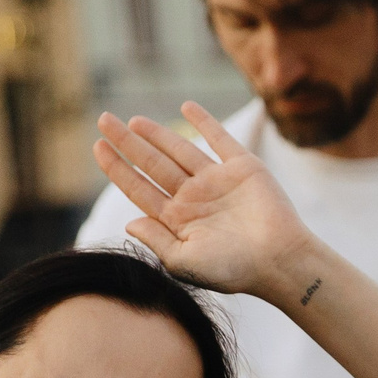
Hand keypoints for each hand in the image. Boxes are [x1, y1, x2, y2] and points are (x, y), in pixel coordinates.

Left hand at [94, 104, 319, 300]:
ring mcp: (217, 182)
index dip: (117, 168)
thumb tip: (129, 222)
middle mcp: (194, 198)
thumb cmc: (233, 270)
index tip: (97, 147)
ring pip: (179, 151)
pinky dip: (205, 122)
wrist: (279, 260)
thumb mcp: (184, 262)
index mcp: (178, 220)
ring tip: (133, 119)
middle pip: (153, 164)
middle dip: (127, 143)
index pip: (139, 188)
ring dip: (157, 134)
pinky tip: (186, 107)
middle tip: (103, 120)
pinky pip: (220, 140)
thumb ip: (156, 241)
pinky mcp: (243, 168)